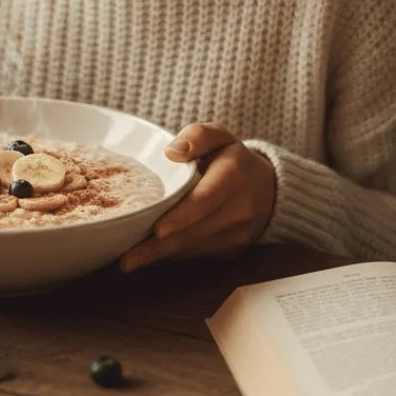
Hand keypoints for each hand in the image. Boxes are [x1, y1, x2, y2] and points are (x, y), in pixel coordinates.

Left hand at [120, 122, 275, 272]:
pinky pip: (198, 255)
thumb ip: (198, 136)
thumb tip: (172, 151)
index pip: (205, 200)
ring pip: (194, 248)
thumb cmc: (233, 159)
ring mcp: (237, 234)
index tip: (157, 231)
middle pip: (195, 232)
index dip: (181, 217)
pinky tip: (151, 256)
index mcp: (233, 176)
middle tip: (127, 258)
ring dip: (162, 256)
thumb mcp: (219, 136)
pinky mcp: (232, 250)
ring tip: (130, 260)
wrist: (268, 189)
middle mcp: (239, 209)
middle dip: (160, 247)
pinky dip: (173, 256)